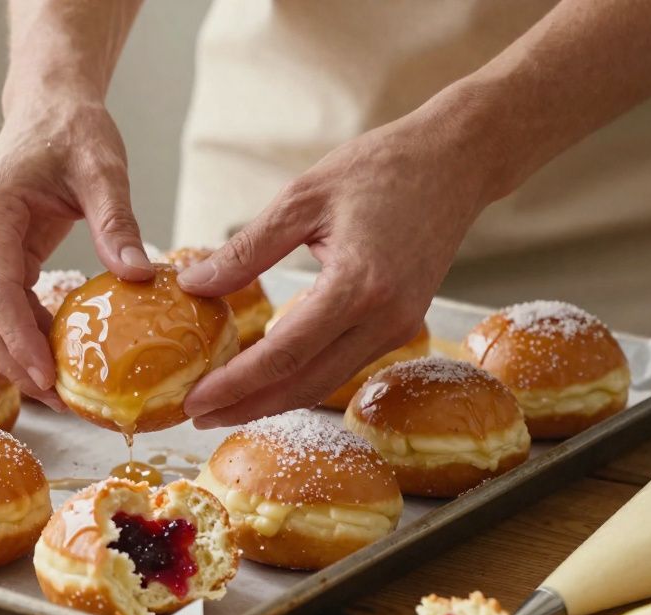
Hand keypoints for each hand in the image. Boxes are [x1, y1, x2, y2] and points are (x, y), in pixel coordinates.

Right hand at [0, 101, 152, 407]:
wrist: (47, 108)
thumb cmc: (73, 131)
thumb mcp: (103, 169)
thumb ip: (117, 222)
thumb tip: (139, 275)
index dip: (19, 339)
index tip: (48, 378)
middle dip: (18, 365)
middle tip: (66, 405)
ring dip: (18, 360)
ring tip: (66, 396)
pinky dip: (25, 340)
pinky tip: (60, 363)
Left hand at [177, 105, 495, 426]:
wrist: (456, 161)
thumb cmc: (380, 168)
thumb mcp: (301, 198)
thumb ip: (247, 250)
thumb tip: (195, 286)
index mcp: (357, 285)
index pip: (283, 354)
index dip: (235, 384)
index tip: (194, 401)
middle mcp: (384, 318)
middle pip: (303, 384)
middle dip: (246, 406)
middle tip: (196, 416)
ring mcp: (399, 327)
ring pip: (324, 383)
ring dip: (272, 400)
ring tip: (222, 405)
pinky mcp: (403, 326)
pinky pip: (343, 365)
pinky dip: (301, 378)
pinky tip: (266, 376)